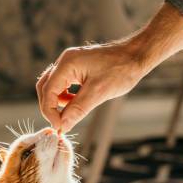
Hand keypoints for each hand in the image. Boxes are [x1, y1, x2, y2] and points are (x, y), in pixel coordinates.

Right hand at [36, 3, 182, 132]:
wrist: (137, 55)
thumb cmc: (121, 70)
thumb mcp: (99, 93)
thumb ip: (78, 109)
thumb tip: (62, 126)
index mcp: (67, 64)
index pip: (48, 92)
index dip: (51, 112)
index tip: (61, 127)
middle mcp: (65, 62)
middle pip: (45, 88)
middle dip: (50, 108)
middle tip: (61, 124)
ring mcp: (70, 64)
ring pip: (52, 87)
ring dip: (57, 103)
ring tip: (69, 115)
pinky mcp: (77, 68)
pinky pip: (63, 85)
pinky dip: (65, 98)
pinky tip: (75, 105)